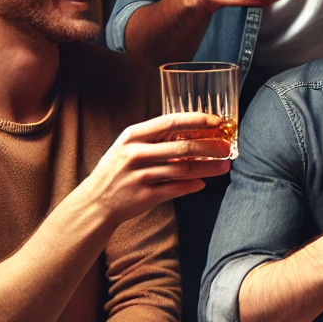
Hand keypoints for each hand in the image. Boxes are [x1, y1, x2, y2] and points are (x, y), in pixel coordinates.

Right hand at [77, 112, 233, 222]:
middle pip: (182, 147)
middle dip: (210, 146)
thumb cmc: (117, 170)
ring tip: (224, 166)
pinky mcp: (145, 196)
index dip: (196, 120)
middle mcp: (135, 154)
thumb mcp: (128, 147)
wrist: (95, 201)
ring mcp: (140, 176)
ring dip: (208, 168)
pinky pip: (176, 189)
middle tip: (228, 147)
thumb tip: (192, 134)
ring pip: (184, 170)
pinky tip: (203, 183)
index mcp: (133, 136)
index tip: (216, 120)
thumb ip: (155, 139)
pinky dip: (193, 186)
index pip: (170, 122)